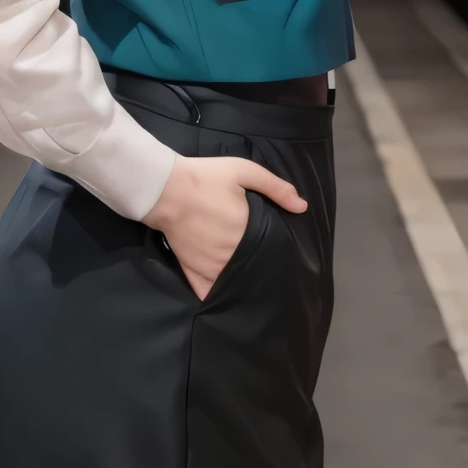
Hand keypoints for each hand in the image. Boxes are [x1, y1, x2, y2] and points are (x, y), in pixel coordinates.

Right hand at [143, 154, 306, 300]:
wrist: (164, 187)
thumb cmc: (205, 178)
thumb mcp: (243, 172)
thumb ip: (275, 187)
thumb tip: (303, 206)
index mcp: (245, 233)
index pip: (268, 250)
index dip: (274, 250)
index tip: (278, 250)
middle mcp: (230, 255)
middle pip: (252, 268)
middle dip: (258, 265)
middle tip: (264, 263)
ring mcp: (209, 266)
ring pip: (232, 283)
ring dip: (240, 281)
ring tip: (249, 280)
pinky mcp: (191, 270)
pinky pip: (206, 292)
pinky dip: (216, 295)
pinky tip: (224, 296)